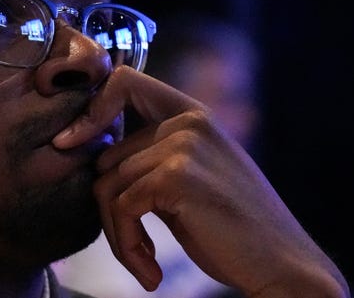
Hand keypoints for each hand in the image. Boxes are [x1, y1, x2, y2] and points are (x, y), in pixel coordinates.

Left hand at [53, 66, 348, 297]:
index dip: (91, 109)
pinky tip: (150, 271)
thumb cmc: (230, 227)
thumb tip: (84, 149)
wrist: (282, 264)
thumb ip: (148, 156)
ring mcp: (184, 144)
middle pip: (106, 153)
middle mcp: (188, 119)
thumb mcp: (187, 177)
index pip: (122, 81)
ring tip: (143, 260)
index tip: (70, 144)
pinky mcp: (177, 175)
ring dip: (118, 233)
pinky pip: (121, 206)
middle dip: (109, 206)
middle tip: (132, 243)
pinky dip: (126, 245)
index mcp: (191, 113)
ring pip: (107, 183)